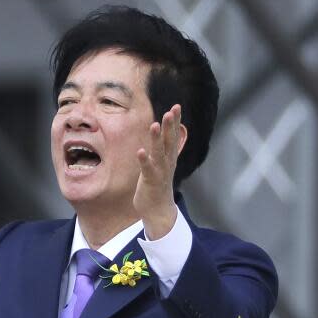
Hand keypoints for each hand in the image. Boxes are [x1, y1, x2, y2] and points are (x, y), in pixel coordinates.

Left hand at [133, 104, 186, 238]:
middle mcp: (167, 163)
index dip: (175, 122)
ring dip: (157, 139)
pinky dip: (144, 160)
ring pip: (159, 153)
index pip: (172, 136)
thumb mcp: (162, 164)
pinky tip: (140, 151)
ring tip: (154, 124)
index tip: (176, 106)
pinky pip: (147, 169)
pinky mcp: (151, 182)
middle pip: (169, 141)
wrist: (159, 211)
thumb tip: (164, 135)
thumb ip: (163, 150)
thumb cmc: (158, 185)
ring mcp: (160, 172)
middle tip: (172, 110)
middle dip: (170, 126)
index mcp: (169, 158)